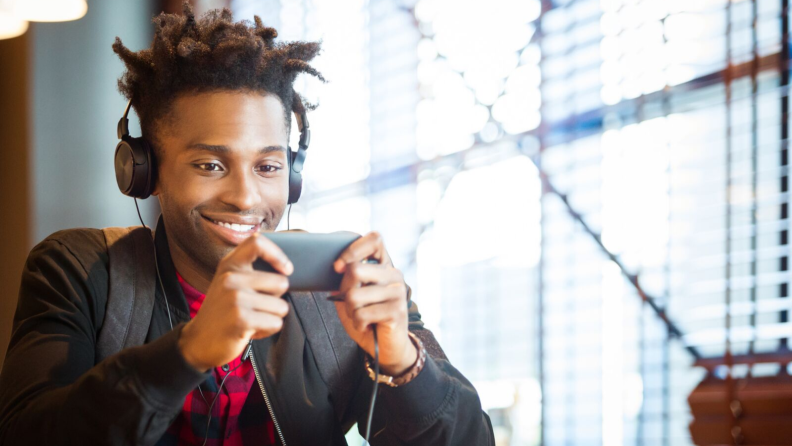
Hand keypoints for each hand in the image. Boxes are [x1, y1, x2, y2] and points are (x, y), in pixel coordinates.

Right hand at [178, 233, 293, 371]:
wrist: (197, 342)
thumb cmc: (221, 312)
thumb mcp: (229, 283)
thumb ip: (249, 271)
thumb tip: (286, 268)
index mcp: (229, 265)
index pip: (257, 243)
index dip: (278, 254)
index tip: (286, 269)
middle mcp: (231, 278)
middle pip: (281, 282)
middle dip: (276, 299)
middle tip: (257, 307)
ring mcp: (236, 298)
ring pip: (282, 306)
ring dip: (271, 317)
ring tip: (252, 319)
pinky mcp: (241, 319)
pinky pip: (276, 323)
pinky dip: (268, 330)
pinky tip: (250, 330)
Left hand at [332, 232, 416, 375]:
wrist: (385, 347)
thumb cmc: (366, 318)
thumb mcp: (351, 295)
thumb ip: (346, 281)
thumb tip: (337, 268)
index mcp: (384, 265)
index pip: (374, 240)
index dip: (352, 250)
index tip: (338, 267)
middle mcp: (394, 274)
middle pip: (355, 270)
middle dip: (345, 291)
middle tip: (352, 303)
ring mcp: (398, 291)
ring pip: (355, 296)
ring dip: (351, 311)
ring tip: (361, 316)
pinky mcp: (397, 310)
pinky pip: (362, 314)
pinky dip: (358, 323)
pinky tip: (367, 325)